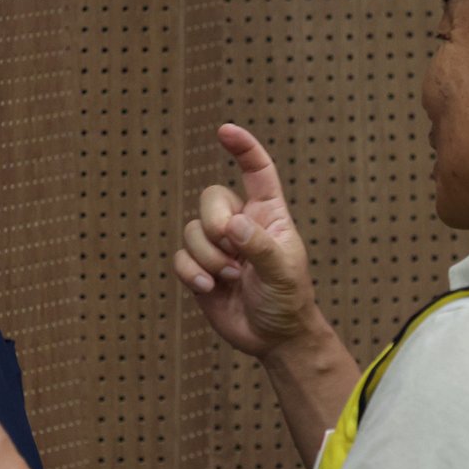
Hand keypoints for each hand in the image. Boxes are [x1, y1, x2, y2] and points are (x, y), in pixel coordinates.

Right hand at [174, 124, 318, 357]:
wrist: (273, 337)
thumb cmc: (288, 299)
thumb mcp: (283, 272)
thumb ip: (259, 246)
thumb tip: (231, 225)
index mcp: (268, 215)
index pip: (257, 172)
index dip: (243, 148)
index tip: (225, 131)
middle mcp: (240, 223)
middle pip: (210, 198)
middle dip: (214, 224)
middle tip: (231, 252)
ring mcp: (218, 246)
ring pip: (192, 230)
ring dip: (207, 257)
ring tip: (229, 279)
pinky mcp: (199, 268)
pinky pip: (180, 257)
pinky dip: (192, 273)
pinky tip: (210, 289)